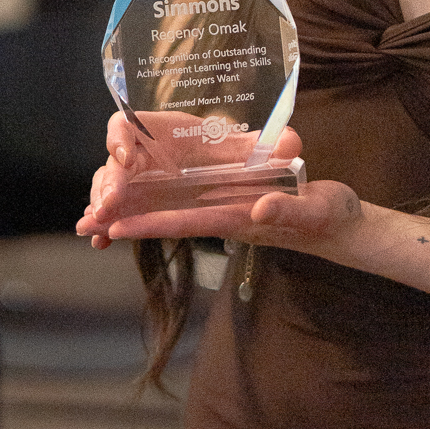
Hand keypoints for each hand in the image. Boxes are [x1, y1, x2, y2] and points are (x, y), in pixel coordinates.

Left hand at [76, 112, 354, 251]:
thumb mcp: (318, 209)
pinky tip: (138, 202)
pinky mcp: (233, 204)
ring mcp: (228, 212)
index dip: (151, 224)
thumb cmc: (332, 217)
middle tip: (86, 224)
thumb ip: (290, 208)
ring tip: (95, 217)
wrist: (343, 227)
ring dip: (137, 215)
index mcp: (241, 219)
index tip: (115, 226)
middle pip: (169, 221)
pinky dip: (160, 206)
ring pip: (174, 213)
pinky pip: (190, 205)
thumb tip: (260, 205)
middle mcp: (226, 217)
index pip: (188, 223)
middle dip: (129, 223)